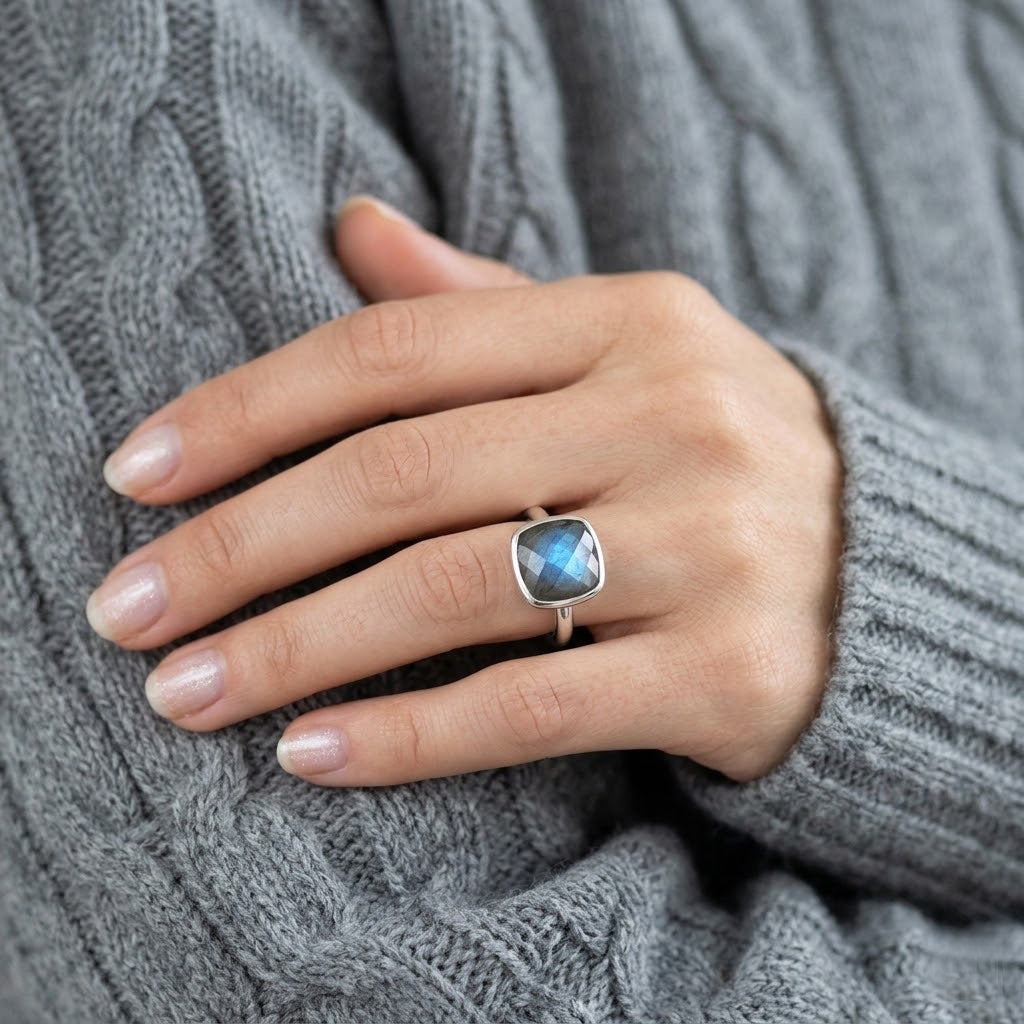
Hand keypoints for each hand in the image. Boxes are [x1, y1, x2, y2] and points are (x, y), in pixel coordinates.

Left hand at [86, 195, 843, 786]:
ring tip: (186, 695)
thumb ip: (485, 304)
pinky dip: (407, 735)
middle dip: (241, 545)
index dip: (251, 407)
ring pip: (452, 591)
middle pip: (401, 474)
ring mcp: (707, 544)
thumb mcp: (621, 355)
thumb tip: (352, 231)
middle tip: (130, 606)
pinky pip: (531, 706)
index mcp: (630, 323)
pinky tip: (308, 756)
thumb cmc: (716, 459)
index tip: (138, 472)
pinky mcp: (726, 671)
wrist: (889, 576)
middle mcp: (671, 417)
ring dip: (295, 648)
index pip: (398, 349)